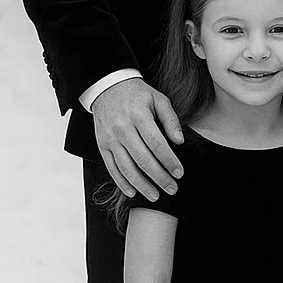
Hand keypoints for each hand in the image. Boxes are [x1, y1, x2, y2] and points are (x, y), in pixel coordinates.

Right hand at [92, 78, 183, 199]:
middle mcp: (123, 129)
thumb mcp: (158, 99)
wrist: (107, 87)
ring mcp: (110, 139)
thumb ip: (170, 120)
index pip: (157, 144)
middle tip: (172, 188)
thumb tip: (179, 141)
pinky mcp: (102, 145)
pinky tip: (133, 192)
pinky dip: (121, 183)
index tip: (179, 173)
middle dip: (159, 177)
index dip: (169, 161)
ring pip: (126, 168)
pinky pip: (111, 168)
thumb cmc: (137, 94)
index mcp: (139, 117)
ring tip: (155, 195)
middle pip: (143, 159)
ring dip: (142, 185)